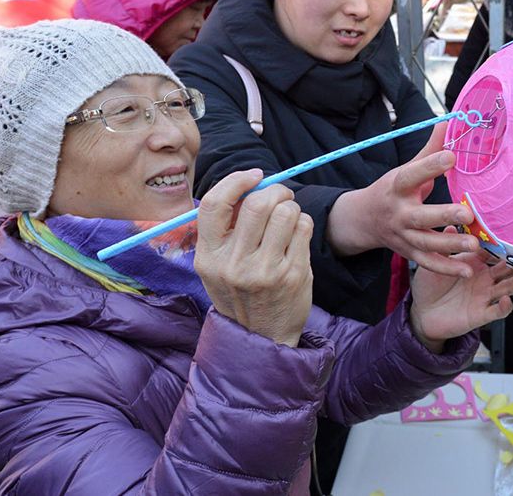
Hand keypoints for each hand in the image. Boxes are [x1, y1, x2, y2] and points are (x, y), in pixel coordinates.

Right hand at [194, 169, 313, 346]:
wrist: (262, 337)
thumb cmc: (241, 293)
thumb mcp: (217, 267)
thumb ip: (226, 230)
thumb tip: (250, 185)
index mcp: (209, 257)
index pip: (215, 204)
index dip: (236, 181)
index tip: (254, 176)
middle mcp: (234, 264)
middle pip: (257, 204)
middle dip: (274, 191)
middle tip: (281, 195)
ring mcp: (265, 271)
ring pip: (285, 212)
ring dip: (291, 207)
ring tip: (289, 217)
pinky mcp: (293, 274)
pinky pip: (303, 227)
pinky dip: (303, 223)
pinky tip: (297, 235)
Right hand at [327, 123, 479, 276]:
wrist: (365, 219)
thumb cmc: (393, 189)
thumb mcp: (406, 168)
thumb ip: (430, 149)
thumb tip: (449, 122)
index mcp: (398, 186)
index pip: (412, 175)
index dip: (430, 166)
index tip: (451, 156)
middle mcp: (399, 213)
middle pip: (420, 217)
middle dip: (442, 216)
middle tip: (466, 213)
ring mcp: (403, 236)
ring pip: (426, 244)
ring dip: (450, 246)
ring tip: (473, 244)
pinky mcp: (409, 252)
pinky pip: (428, 263)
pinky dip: (447, 268)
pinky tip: (468, 269)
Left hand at [409, 227, 512, 352]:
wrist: (421, 313)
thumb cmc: (429, 286)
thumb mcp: (433, 263)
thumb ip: (444, 246)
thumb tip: (451, 226)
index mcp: (475, 263)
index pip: (494, 251)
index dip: (503, 244)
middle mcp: (484, 278)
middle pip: (507, 269)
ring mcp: (484, 296)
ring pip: (508, 288)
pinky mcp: (481, 314)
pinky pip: (497, 311)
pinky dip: (504, 307)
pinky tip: (506, 300)